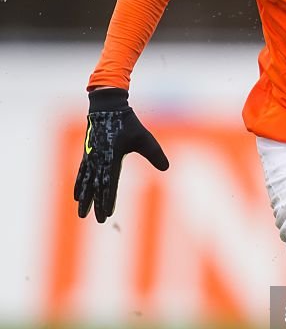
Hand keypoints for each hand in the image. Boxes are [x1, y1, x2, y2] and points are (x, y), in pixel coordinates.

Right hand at [74, 88, 168, 222]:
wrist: (107, 108)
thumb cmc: (128, 123)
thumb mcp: (144, 138)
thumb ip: (154, 153)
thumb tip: (166, 167)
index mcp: (111, 156)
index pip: (110, 183)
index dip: (109, 199)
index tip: (108, 213)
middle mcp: (98, 159)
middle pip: (97, 187)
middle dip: (97, 204)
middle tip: (98, 220)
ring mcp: (91, 157)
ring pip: (86, 182)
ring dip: (84, 198)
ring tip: (81, 213)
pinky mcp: (87, 155)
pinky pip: (81, 174)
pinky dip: (78, 185)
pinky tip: (76, 196)